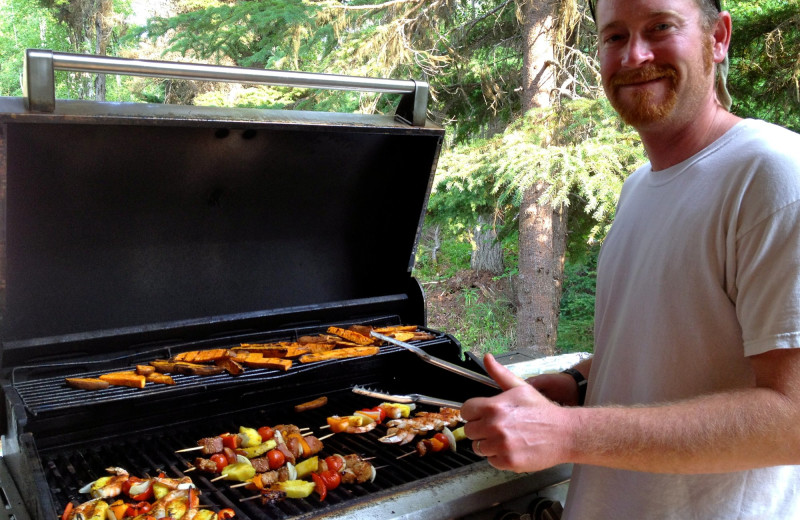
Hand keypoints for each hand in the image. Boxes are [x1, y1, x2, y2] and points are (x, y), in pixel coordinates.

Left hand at [460, 353, 574, 472]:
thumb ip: (499, 373)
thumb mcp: (521, 387)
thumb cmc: (542, 411)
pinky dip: (499, 457)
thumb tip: (487, 358)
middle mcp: (495, 426)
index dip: (472, 413)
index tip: (480, 415)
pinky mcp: (508, 462)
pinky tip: (511, 448)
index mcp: (494, 407)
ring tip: (505, 438)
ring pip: (478, 447)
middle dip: (480, 429)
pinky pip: (491, 461)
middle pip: (469, 431)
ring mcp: (501, 446)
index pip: (465, 411)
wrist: (565, 433)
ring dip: (488, 444)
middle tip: (496, 427)